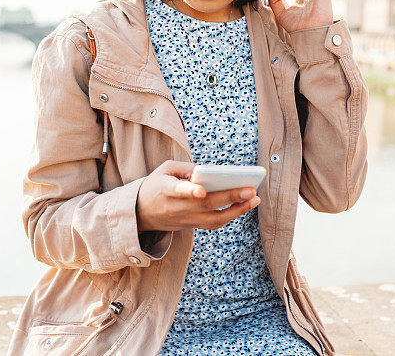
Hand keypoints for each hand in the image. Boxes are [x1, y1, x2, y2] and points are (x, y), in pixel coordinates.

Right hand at [135, 160, 260, 231]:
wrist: (140, 213)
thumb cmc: (155, 185)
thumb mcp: (165, 169)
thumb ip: (186, 168)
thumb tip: (211, 171)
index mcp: (164, 190)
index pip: (177, 191)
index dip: (189, 191)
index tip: (202, 190)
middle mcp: (175, 208)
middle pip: (205, 205)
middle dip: (230, 197)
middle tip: (251, 190)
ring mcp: (183, 221)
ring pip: (213, 220)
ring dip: (237, 211)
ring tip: (254, 199)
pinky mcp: (190, 227)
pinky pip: (213, 224)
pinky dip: (230, 215)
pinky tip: (244, 205)